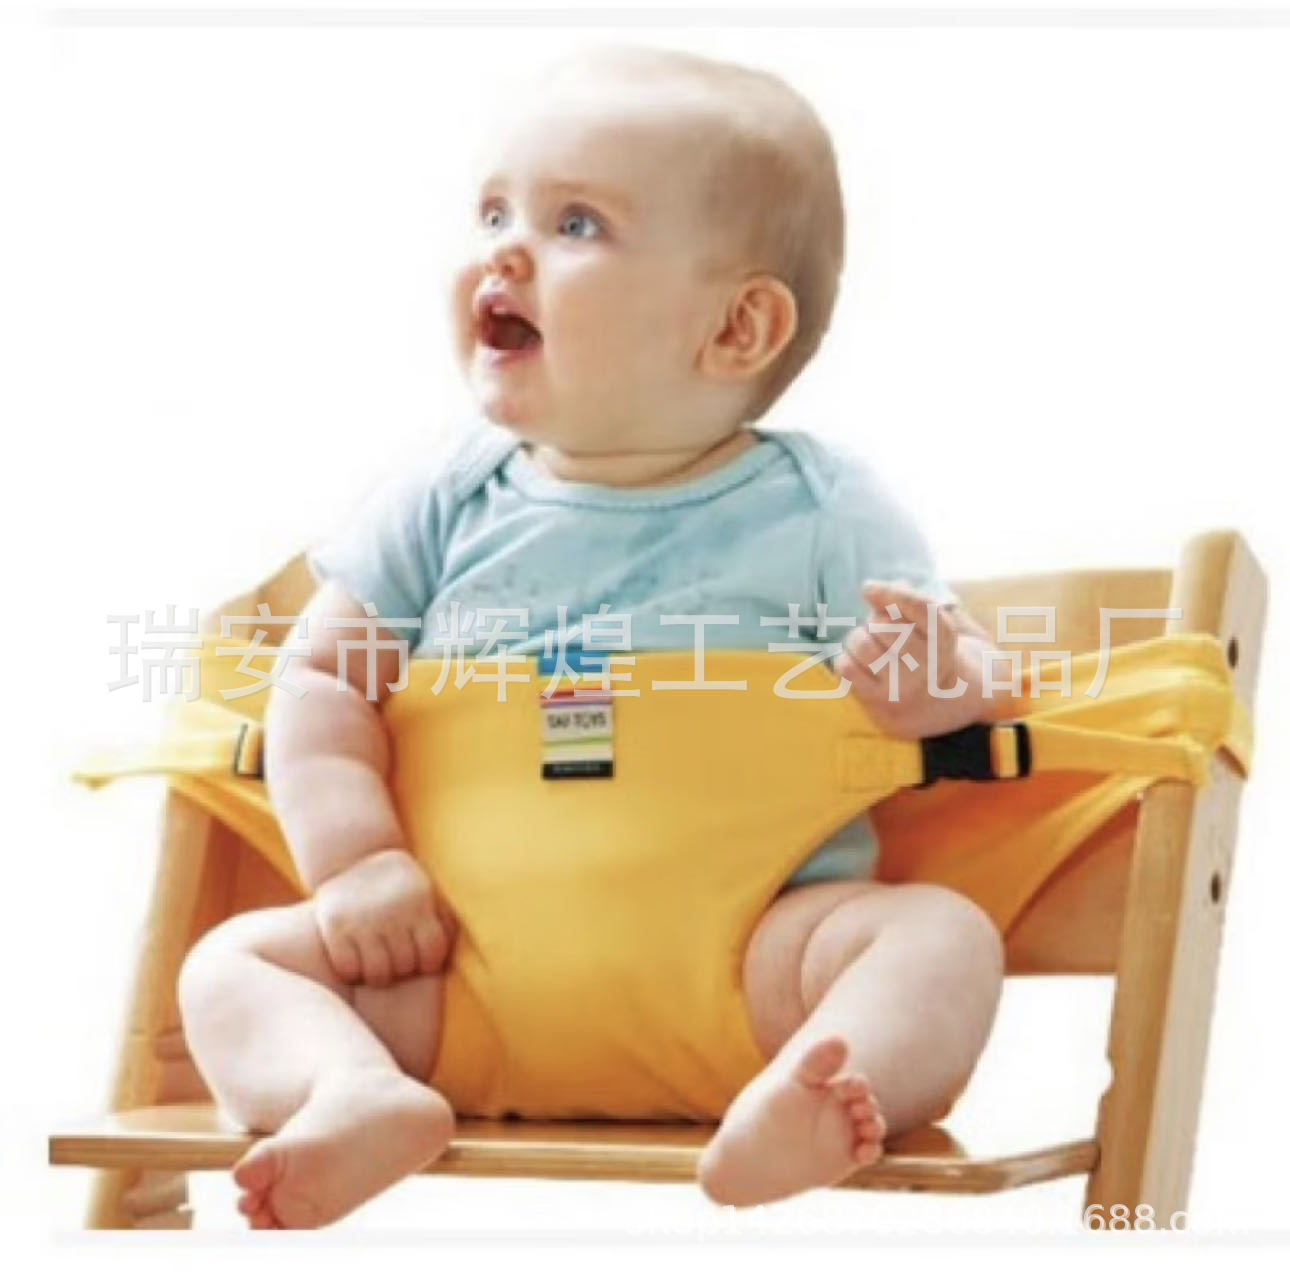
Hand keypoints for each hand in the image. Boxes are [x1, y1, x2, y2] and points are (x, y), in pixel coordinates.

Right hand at [312, 847, 455, 987]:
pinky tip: (355, 956)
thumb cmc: (400, 886)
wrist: (352, 856)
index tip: (418, 956)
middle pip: (404, 966)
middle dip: (403, 967)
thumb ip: (444, 921)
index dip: (427, 963)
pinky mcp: (333, 924)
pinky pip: (347, 968)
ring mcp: (361, 917)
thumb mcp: (428, 893)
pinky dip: (352, 970)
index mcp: (420, 899)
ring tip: (377, 960)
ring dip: (379, 974)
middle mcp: (392, 909)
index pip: (432, 956)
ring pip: (378, 974)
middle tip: (394, 955)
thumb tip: (449, 956)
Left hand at [832, 578, 990, 740]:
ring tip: (866, 644)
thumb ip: (906, 601)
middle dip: (874, 621)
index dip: (891, 593)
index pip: (919, 607)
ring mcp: (903, 684)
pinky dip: (845, 659)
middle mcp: (927, 663)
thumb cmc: (926, 651)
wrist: (939, 702)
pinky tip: (858, 663)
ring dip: (857, 638)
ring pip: (862, 644)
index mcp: (944, 637)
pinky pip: (846, 667)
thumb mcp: (929, 625)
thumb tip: (873, 590)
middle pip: (883, 624)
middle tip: (880, 631)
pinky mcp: (880, 700)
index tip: (867, 588)